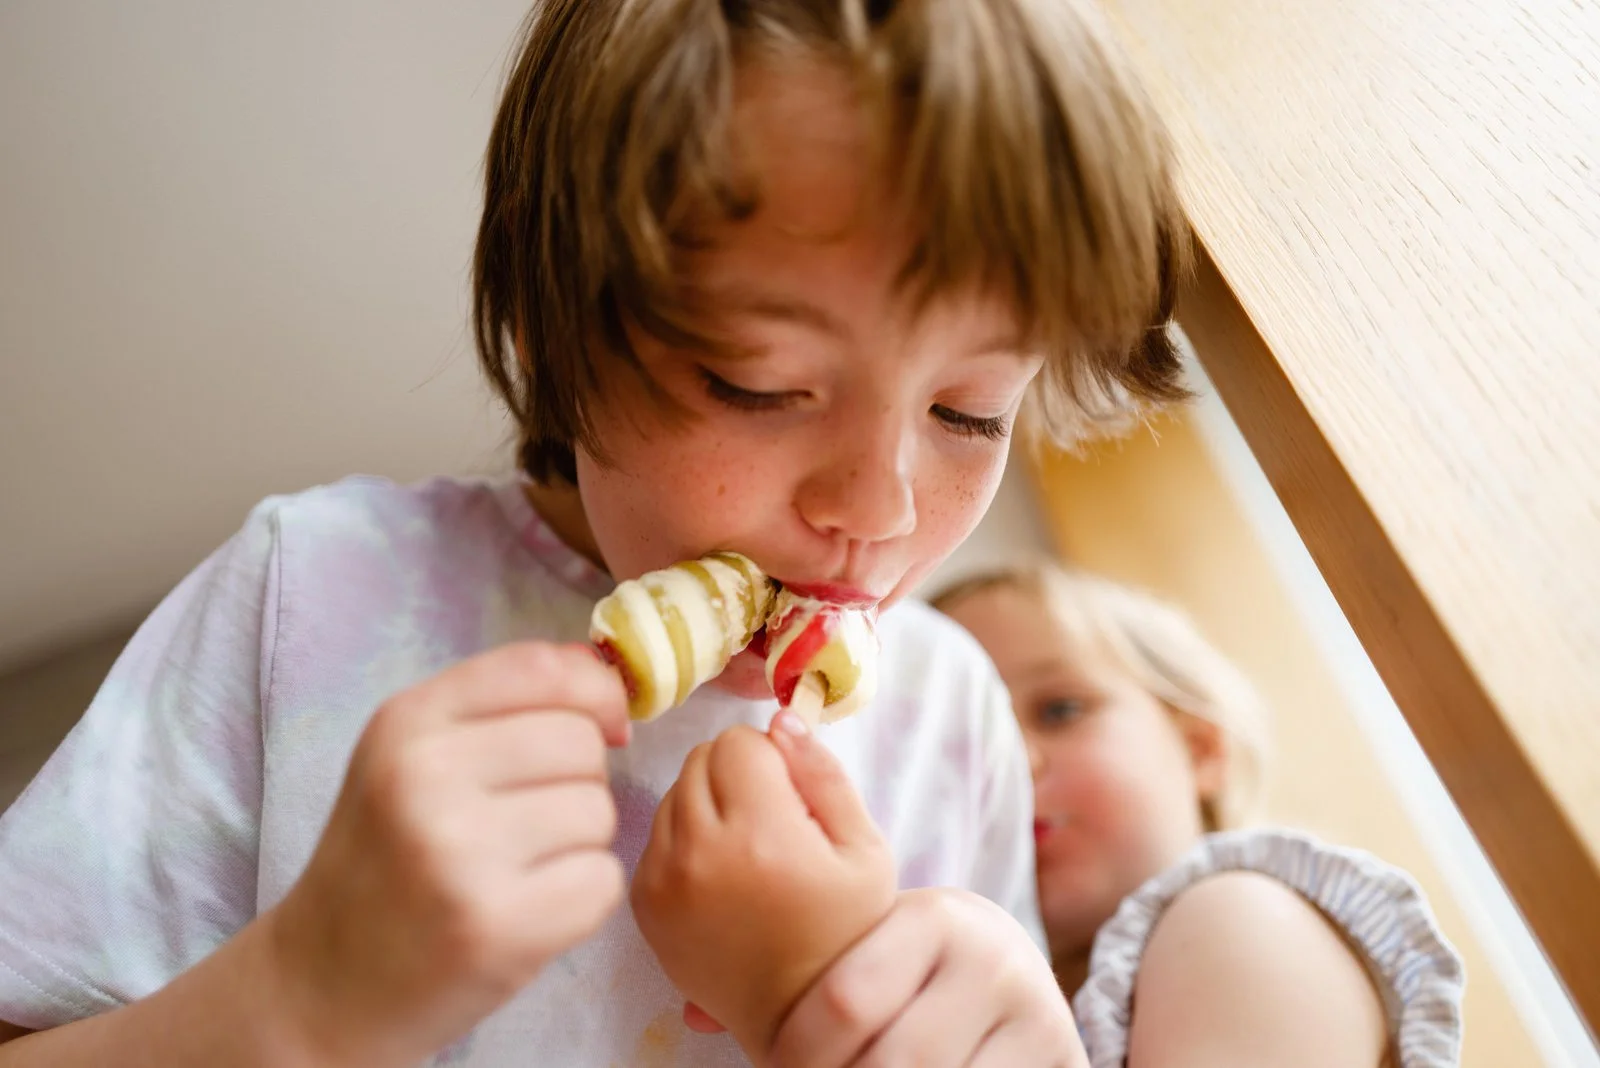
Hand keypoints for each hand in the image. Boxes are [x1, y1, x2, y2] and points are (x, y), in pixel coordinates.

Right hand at [261, 641, 630, 1067]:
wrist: (323, 985)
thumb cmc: (386, 860)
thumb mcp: (412, 757)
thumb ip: (503, 703)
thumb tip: (607, 678)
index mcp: (405, 724)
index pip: (542, 669)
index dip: (594, 692)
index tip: (600, 724)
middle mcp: (425, 779)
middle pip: (580, 743)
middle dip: (577, 779)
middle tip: (527, 821)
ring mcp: (459, 855)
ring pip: (598, 812)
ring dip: (580, 842)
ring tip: (519, 868)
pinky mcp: (498, 926)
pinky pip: (602, 880)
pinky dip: (582, 898)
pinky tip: (529, 910)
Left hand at [632, 712, 895, 1058]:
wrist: (801, 1017)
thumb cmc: (846, 930)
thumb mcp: (864, 850)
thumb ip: (824, 774)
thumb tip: (781, 718)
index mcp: (762, 837)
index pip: (739, 741)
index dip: (771, 758)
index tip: (792, 794)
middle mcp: (701, 855)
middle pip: (700, 759)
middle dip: (737, 774)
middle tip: (771, 820)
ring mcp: (663, 881)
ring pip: (674, 791)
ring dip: (707, 802)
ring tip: (746, 848)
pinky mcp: (643, 904)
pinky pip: (655, 834)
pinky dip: (684, 838)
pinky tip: (720, 872)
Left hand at [769, 888, 1087, 1067]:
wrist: (1019, 985)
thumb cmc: (916, 971)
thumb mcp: (874, 951)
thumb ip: (803, 971)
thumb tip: (695, 1017)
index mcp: (935, 917)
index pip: (845, 999)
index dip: (795, 1051)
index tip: (772, 1064)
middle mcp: (991, 959)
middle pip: (890, 1059)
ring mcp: (1032, 1013)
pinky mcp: (1055, 1055)